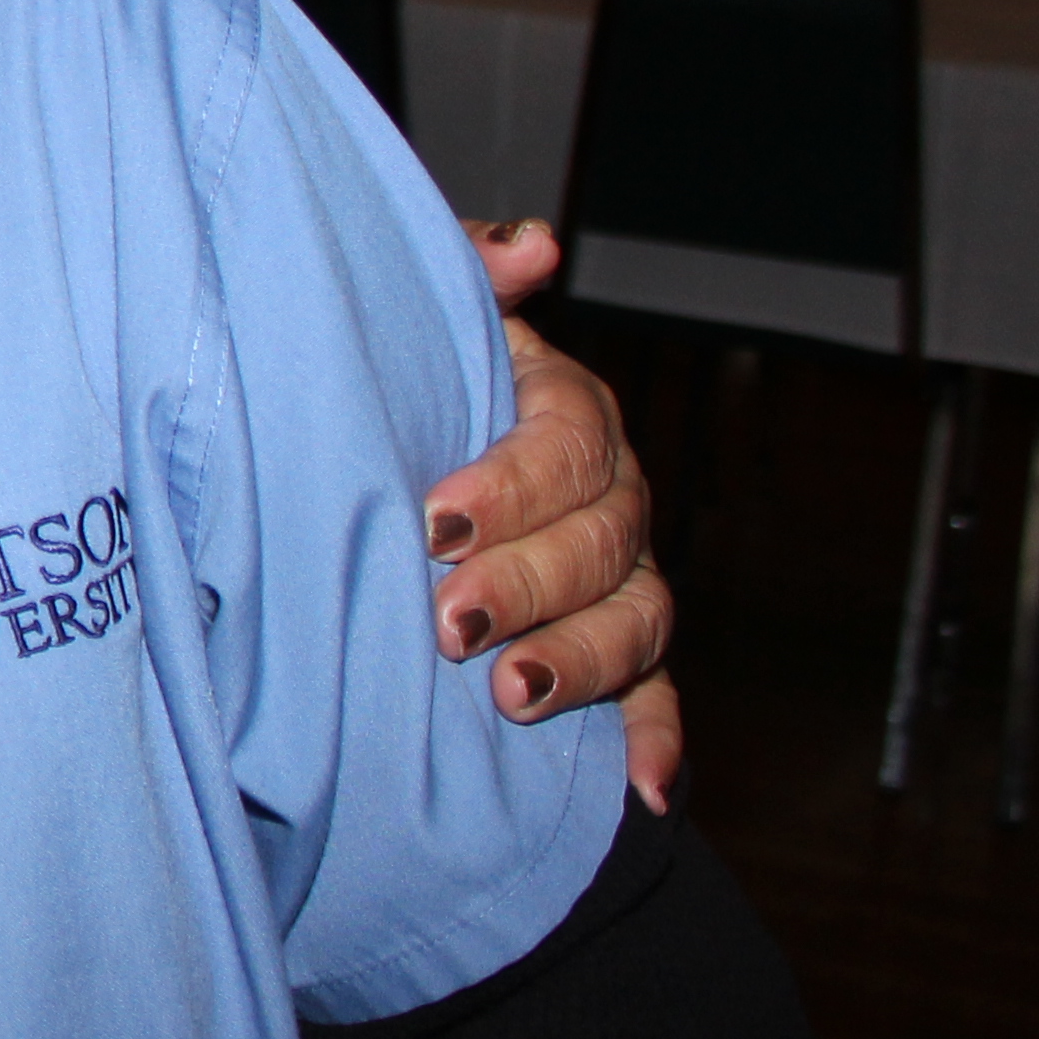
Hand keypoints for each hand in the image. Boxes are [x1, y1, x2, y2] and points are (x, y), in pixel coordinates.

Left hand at [435, 221, 684, 808]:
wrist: (380, 455)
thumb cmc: (404, 384)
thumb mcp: (420, 318)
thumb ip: (466, 274)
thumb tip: (531, 248)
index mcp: (562, 414)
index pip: (565, 446)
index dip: (512, 484)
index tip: (437, 520)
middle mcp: (605, 498)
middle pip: (602, 543)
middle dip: (529, 586)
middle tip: (450, 621)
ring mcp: (615, 578)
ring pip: (633, 622)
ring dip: (580, 663)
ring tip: (511, 697)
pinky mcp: (611, 653)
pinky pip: (654, 697)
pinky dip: (658, 742)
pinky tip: (644, 790)